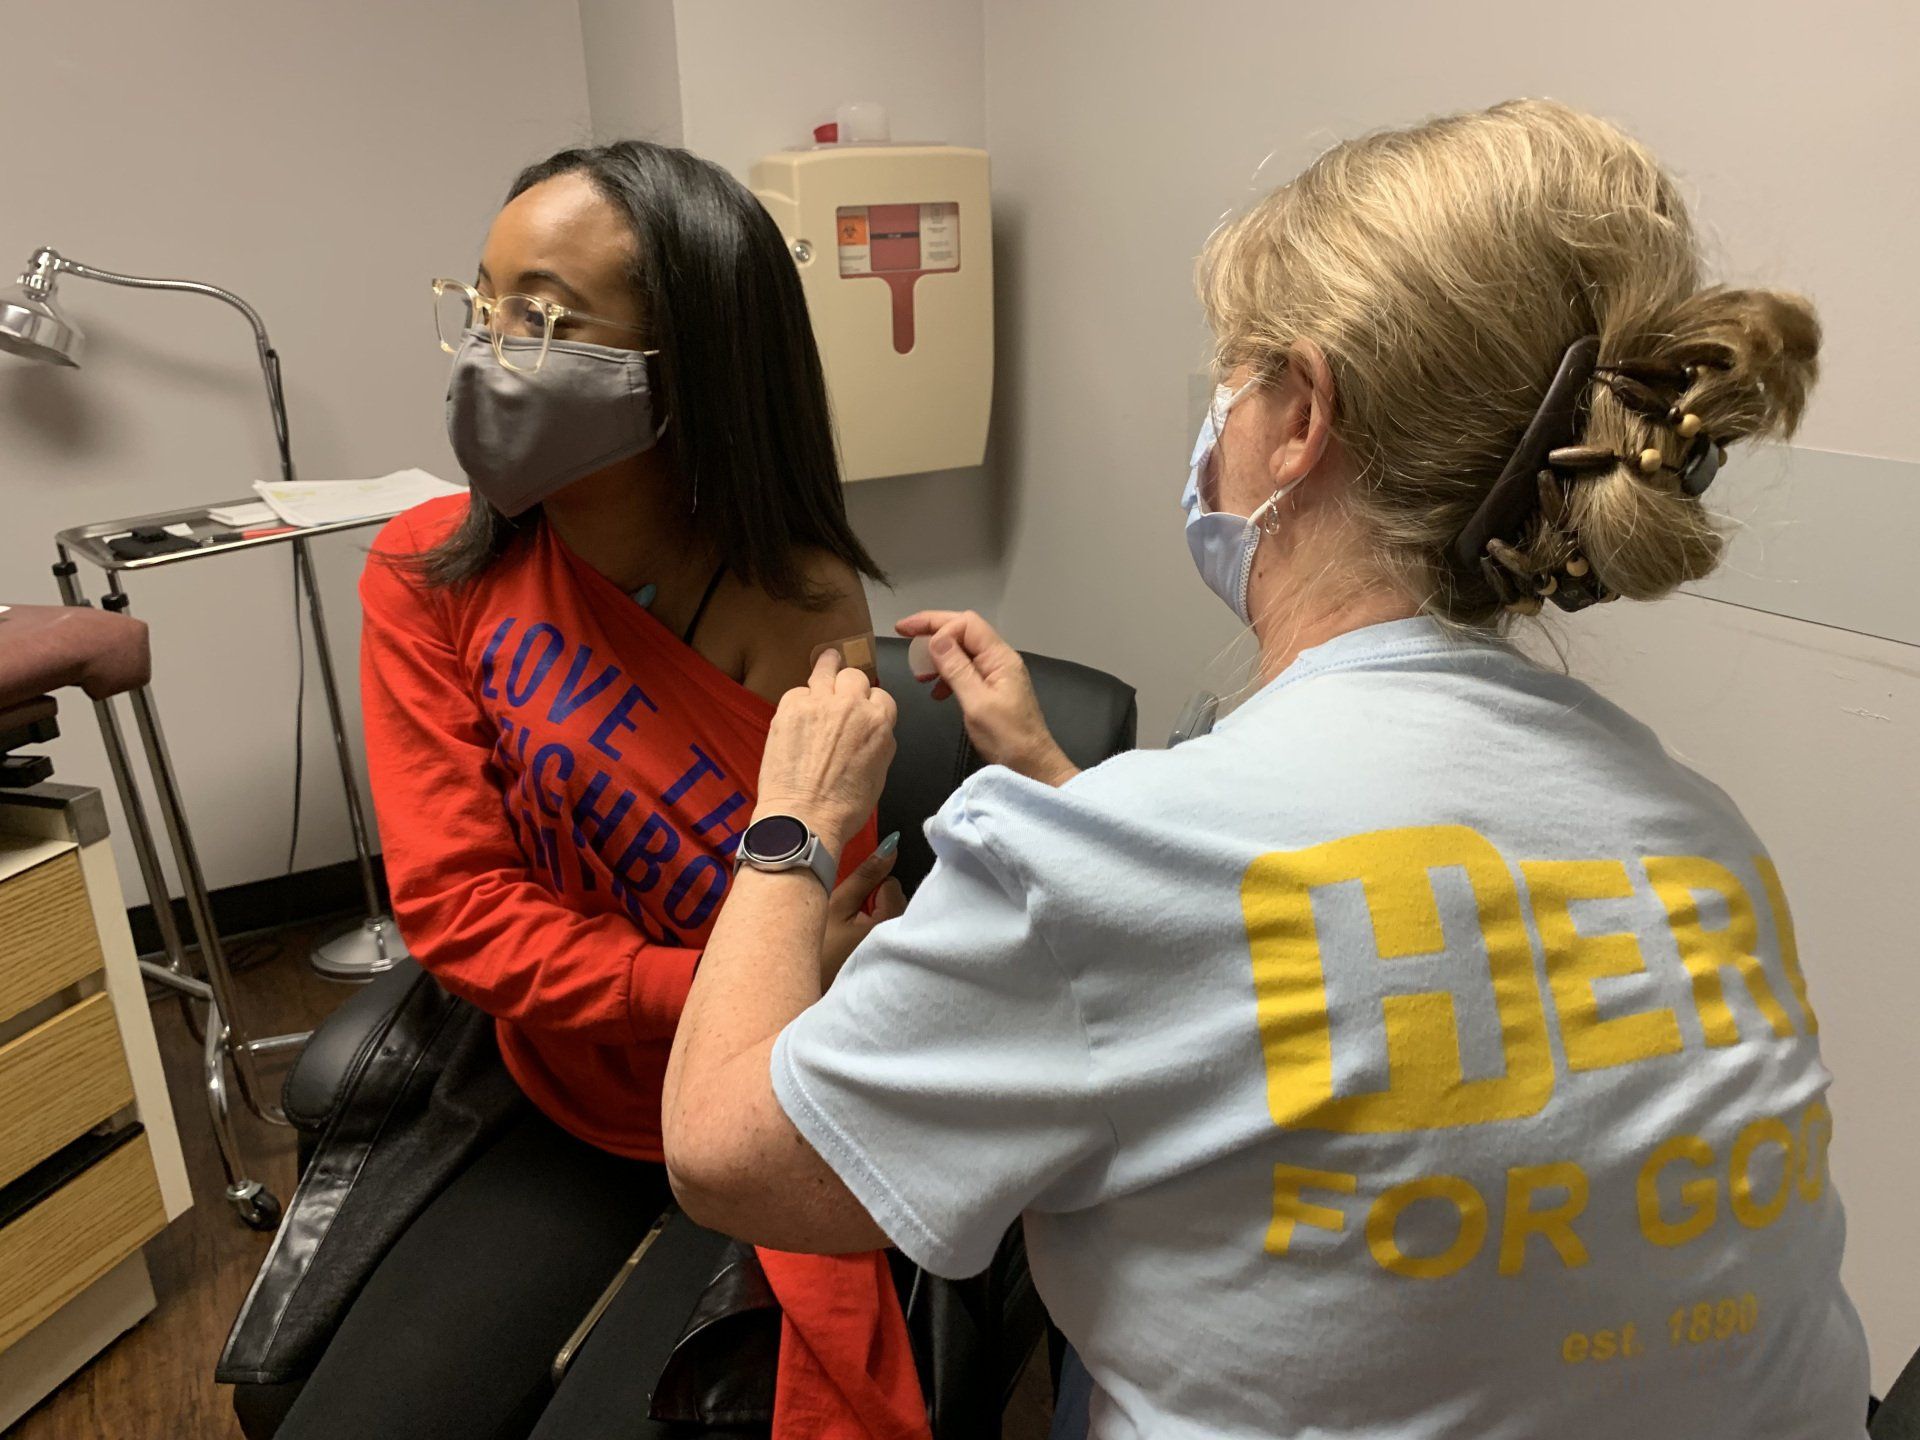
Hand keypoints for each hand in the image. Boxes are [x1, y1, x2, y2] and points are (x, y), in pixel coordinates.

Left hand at [756, 648, 898, 854]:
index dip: (871, 703)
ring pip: (827, 669)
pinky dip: (800, 699)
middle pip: (855, 677)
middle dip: (850, 685)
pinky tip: (798, 712)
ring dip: (828, 667)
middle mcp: (851, 706)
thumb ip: (880, 742)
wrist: (804, 818)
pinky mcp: (790, 708)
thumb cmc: (843, 807)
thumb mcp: (879, 773)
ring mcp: (818, 703)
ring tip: (827, 661)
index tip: (863, 709)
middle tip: (842, 692)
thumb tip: (874, 731)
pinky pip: (798, 690)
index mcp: (879, 722)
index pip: (881, 696)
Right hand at [820, 837, 906, 985]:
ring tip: (849, 939)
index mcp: (893, 921)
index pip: (892, 884)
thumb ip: (865, 875)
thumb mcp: (837, 907)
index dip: (869, 889)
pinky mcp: (896, 965)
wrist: (806, 991)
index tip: (852, 905)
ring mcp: (902, 953)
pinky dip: (876, 939)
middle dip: (874, 906)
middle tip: (848, 923)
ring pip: (891, 920)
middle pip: (895, 903)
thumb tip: (890, 846)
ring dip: (874, 922)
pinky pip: (891, 939)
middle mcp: (905, 938)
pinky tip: (856, 951)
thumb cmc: (820, 952)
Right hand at [894, 611, 1078, 786]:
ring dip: (938, 656)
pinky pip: (965, 671)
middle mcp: (999, 659)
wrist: (1032, 765)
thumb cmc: (1007, 737)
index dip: (936, 624)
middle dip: (933, 630)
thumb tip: (936, 638)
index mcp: (1000, 657)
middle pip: (963, 631)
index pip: (966, 623)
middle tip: (904, 634)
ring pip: (962, 651)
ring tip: (919, 673)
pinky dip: (947, 676)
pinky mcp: (992, 689)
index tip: (909, 635)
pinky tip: (936, 692)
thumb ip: (957, 669)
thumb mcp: (977, 703)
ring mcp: (996, 674)